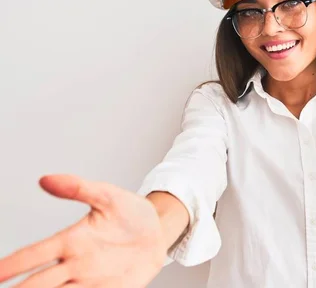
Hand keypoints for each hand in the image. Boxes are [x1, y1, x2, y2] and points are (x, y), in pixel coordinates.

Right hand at [0, 175, 165, 287]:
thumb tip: (46, 179)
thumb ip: (79, 188)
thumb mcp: (109, 196)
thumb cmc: (131, 212)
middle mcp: (76, 264)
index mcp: (71, 240)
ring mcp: (92, 280)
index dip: (12, 265)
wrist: (160, 230)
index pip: (33, 255)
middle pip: (39, 283)